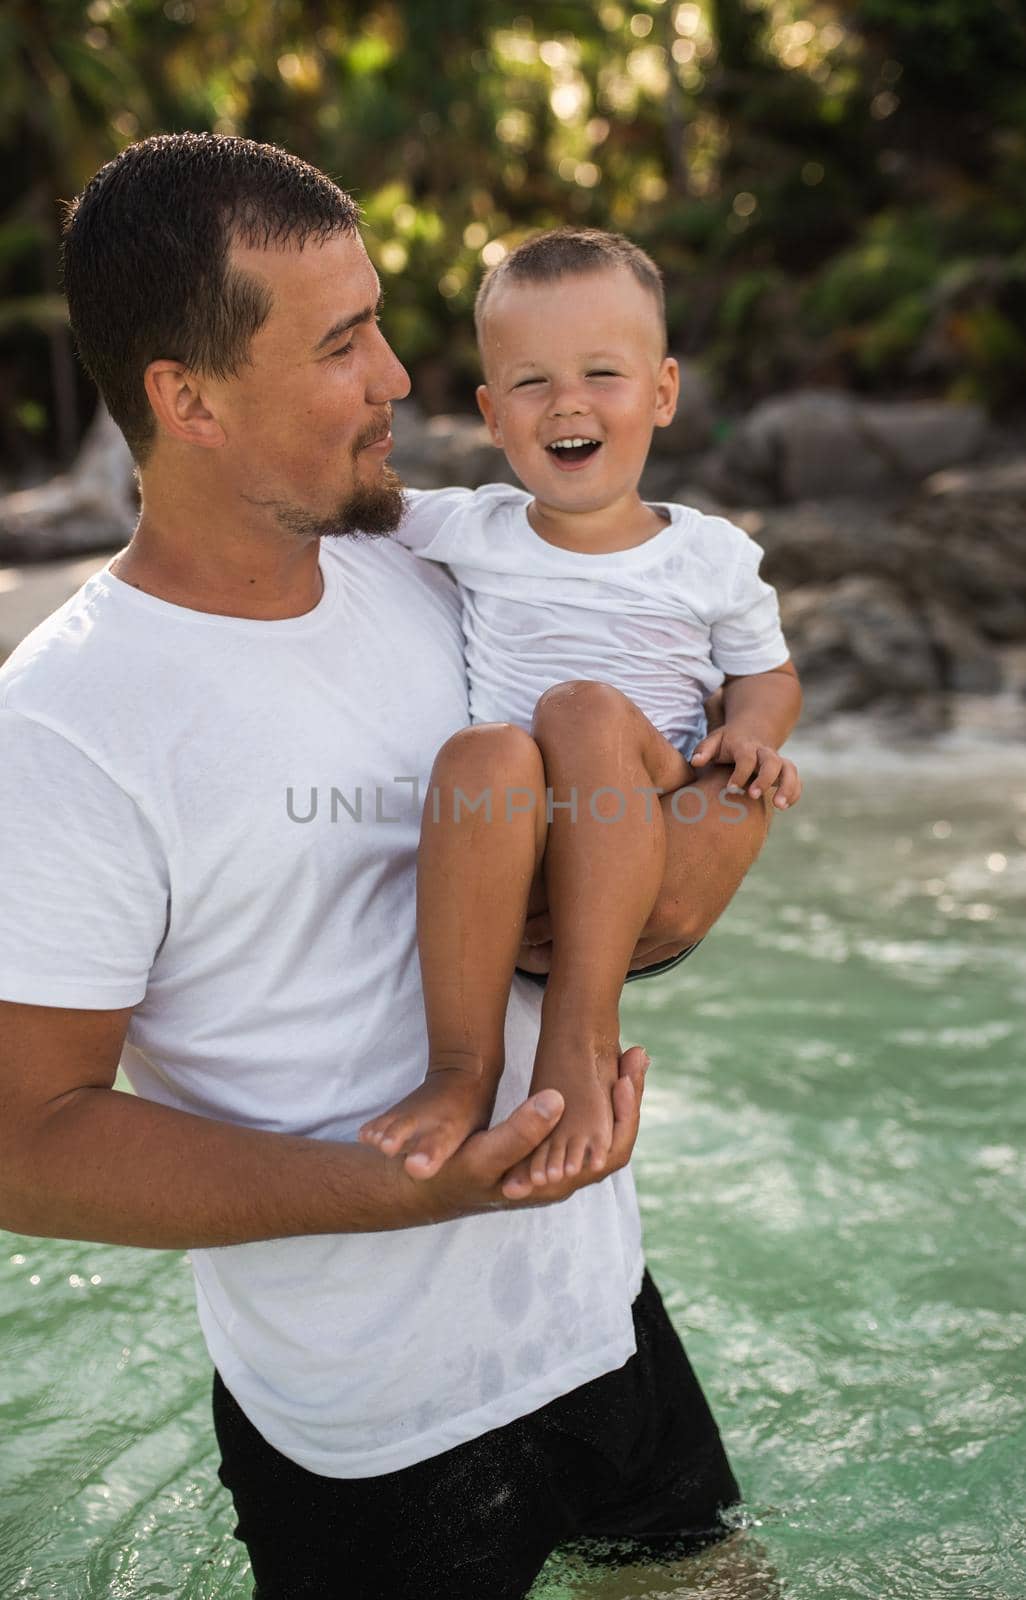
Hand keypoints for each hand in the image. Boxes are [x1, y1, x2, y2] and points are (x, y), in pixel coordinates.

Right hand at [397, 1045, 649, 1220]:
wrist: (429, 1184)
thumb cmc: (451, 1173)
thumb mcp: (482, 1154)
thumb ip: (520, 1132)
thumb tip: (559, 1100)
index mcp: (558, 1184)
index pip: (613, 1152)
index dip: (625, 1115)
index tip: (623, 1076)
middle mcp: (566, 1178)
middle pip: (617, 1137)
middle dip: (630, 1096)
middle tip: (637, 1054)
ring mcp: (559, 1164)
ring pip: (605, 1129)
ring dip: (618, 1093)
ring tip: (629, 1054)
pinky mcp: (548, 1149)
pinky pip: (587, 1123)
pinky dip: (599, 1096)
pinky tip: (599, 1069)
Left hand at [690, 724, 800, 809]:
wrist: (751, 731)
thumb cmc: (728, 742)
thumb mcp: (714, 740)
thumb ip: (704, 750)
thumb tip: (696, 762)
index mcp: (745, 746)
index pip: (746, 758)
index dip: (740, 773)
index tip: (730, 789)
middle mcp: (764, 753)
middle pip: (772, 762)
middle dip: (766, 779)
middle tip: (753, 796)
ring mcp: (777, 761)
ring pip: (790, 770)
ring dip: (788, 787)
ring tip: (780, 806)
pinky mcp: (785, 771)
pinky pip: (796, 780)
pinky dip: (794, 792)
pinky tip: (785, 806)